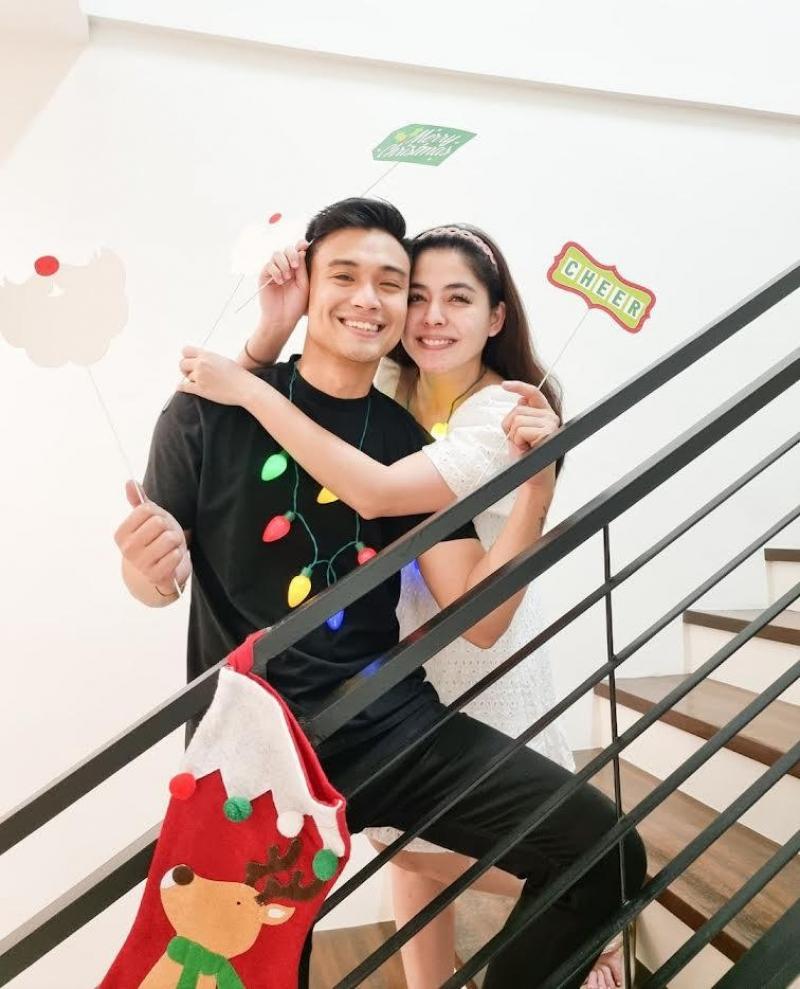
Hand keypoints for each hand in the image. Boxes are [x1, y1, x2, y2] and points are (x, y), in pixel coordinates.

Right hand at [115, 481, 190, 594]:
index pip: (146, 510)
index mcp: (121, 534)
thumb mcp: (148, 519)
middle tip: (164, 537)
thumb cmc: (155, 539)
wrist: (161, 571)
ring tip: (169, 548)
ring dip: (175, 541)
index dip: (157, 514)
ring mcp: (140, 565)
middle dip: (168, 527)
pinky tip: (171, 560)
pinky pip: (175, 556)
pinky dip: (178, 555)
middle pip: (159, 523)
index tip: (155, 525)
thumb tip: (130, 482)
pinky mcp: (156, 577)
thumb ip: (139, 501)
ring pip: (170, 538)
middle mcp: (127, 550)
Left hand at [179, 347, 261, 406]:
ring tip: (201, 382)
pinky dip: (181, 387)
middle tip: (191, 373)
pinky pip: (184, 387)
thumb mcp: (223, 360)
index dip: (186, 356)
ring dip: (191, 379)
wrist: (245, 388)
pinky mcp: (200, 389)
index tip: (190, 362)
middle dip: (185, 369)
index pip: (186, 350)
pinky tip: (179, 388)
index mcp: (207, 355)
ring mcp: (200, 377)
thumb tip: (201, 361)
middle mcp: (202, 364)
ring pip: (187, 376)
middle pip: (182, 364)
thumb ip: (210, 359)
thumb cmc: (238, 375)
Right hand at [249, 240, 309, 360]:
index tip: (304, 245)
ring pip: (277, 254)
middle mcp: (285, 267)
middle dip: (292, 254)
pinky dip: (276, 271)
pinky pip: (269, 265)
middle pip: (286, 249)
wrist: (283, 319)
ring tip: (287, 278)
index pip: (297, 250)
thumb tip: (301, 250)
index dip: (300, 245)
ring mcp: (274, 271)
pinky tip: (280, 281)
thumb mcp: (304, 285)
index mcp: (296, 268)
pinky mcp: (264, 276)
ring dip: (283, 264)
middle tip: (295, 267)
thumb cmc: (295, 304)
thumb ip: (302, 268)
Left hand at [501, 381, 559, 453]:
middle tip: (521, 443)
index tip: (504, 385)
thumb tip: (521, 399)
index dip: (519, 386)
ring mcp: (551, 423)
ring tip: (524, 447)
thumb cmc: (526, 457)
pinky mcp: (548, 432)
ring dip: (514, 436)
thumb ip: (521, 416)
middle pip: (518, 409)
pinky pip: (520, 430)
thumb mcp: (519, 433)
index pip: (533, 393)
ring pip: (517, 419)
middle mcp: (551, 416)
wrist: (533, 478)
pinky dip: (518, 441)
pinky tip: (527, 449)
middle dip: (511, 427)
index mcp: (545, 414)